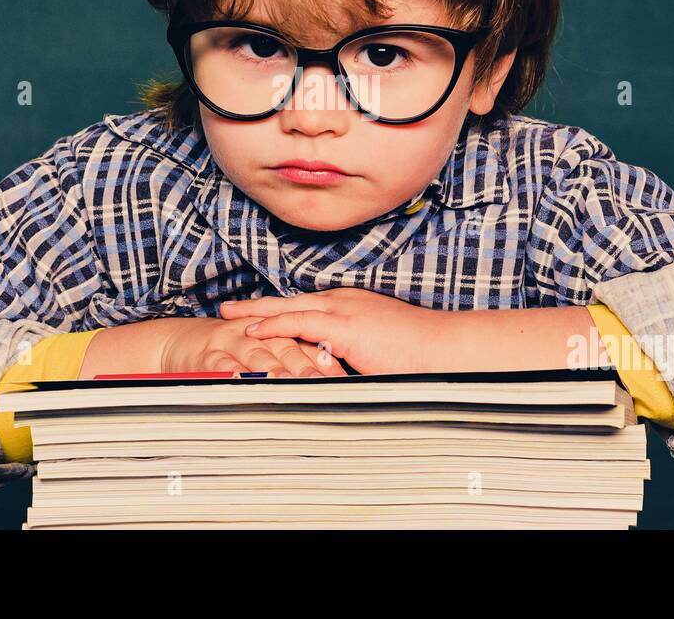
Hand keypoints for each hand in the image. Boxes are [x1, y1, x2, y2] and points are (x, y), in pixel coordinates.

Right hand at [158, 316, 347, 377]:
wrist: (180, 342)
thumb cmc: (227, 351)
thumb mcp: (265, 352)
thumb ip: (295, 363)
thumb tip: (333, 386)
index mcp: (275, 330)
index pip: (307, 343)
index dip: (326, 360)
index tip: (346, 378)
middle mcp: (256, 334)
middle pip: (288, 348)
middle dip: (308, 367)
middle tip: (328, 385)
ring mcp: (232, 342)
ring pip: (259, 356)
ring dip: (275, 371)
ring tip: (291, 385)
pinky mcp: (208, 355)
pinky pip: (223, 365)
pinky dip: (235, 374)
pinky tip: (246, 385)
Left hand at [219, 288, 445, 373]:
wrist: (444, 348)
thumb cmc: (419, 355)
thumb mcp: (378, 353)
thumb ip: (353, 358)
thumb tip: (334, 372)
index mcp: (352, 307)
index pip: (307, 306)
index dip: (279, 311)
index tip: (257, 316)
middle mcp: (345, 302)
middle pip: (291, 301)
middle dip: (258, 305)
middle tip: (229, 309)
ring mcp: (344, 310)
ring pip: (289, 307)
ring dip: (257, 312)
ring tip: (229, 316)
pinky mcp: (345, 325)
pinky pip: (300, 322)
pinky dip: (274, 325)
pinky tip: (253, 329)